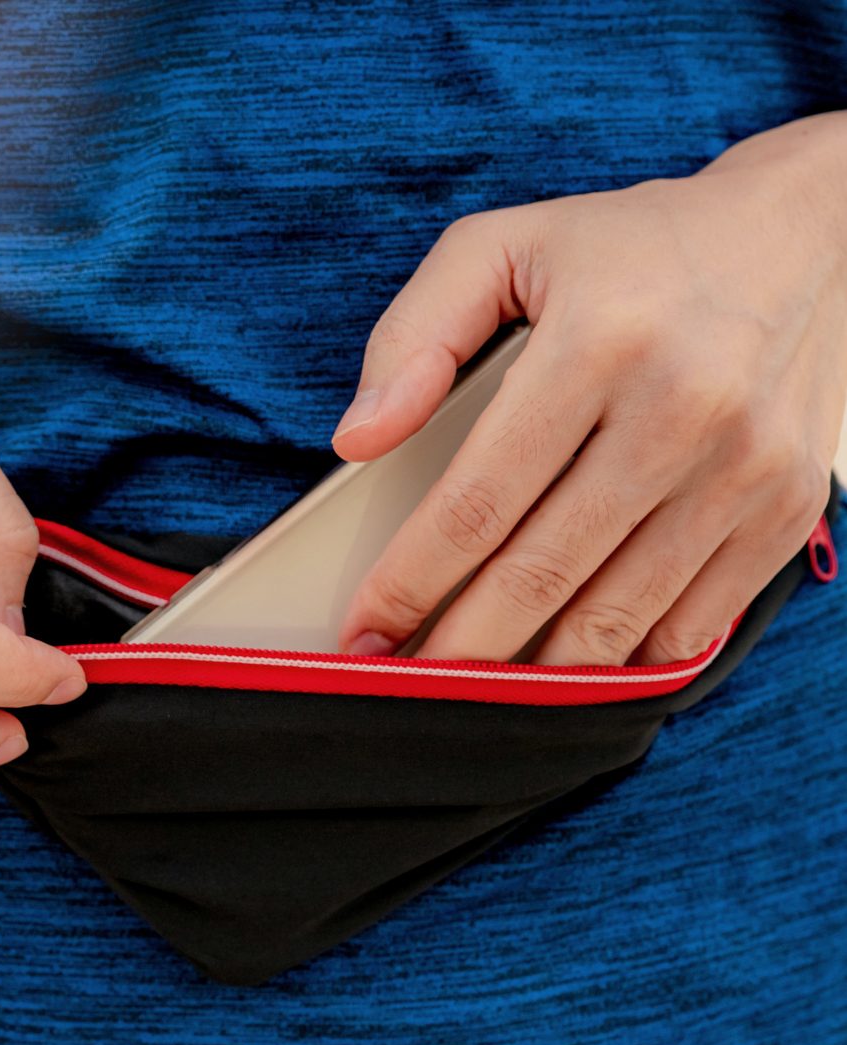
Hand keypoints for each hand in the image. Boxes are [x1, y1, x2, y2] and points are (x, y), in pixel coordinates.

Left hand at [334, 113, 846, 665]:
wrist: (804, 233)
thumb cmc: (628, 248)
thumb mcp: (503, 246)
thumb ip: (414, 335)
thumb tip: (357, 440)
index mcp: (599, 342)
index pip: (478, 501)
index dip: (410, 581)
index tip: (364, 631)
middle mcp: (683, 408)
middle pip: (543, 572)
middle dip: (461, 648)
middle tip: (406, 687)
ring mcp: (745, 466)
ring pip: (617, 616)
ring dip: (536, 677)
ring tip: (473, 694)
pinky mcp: (789, 505)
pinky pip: (692, 623)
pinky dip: (623, 664)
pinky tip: (565, 672)